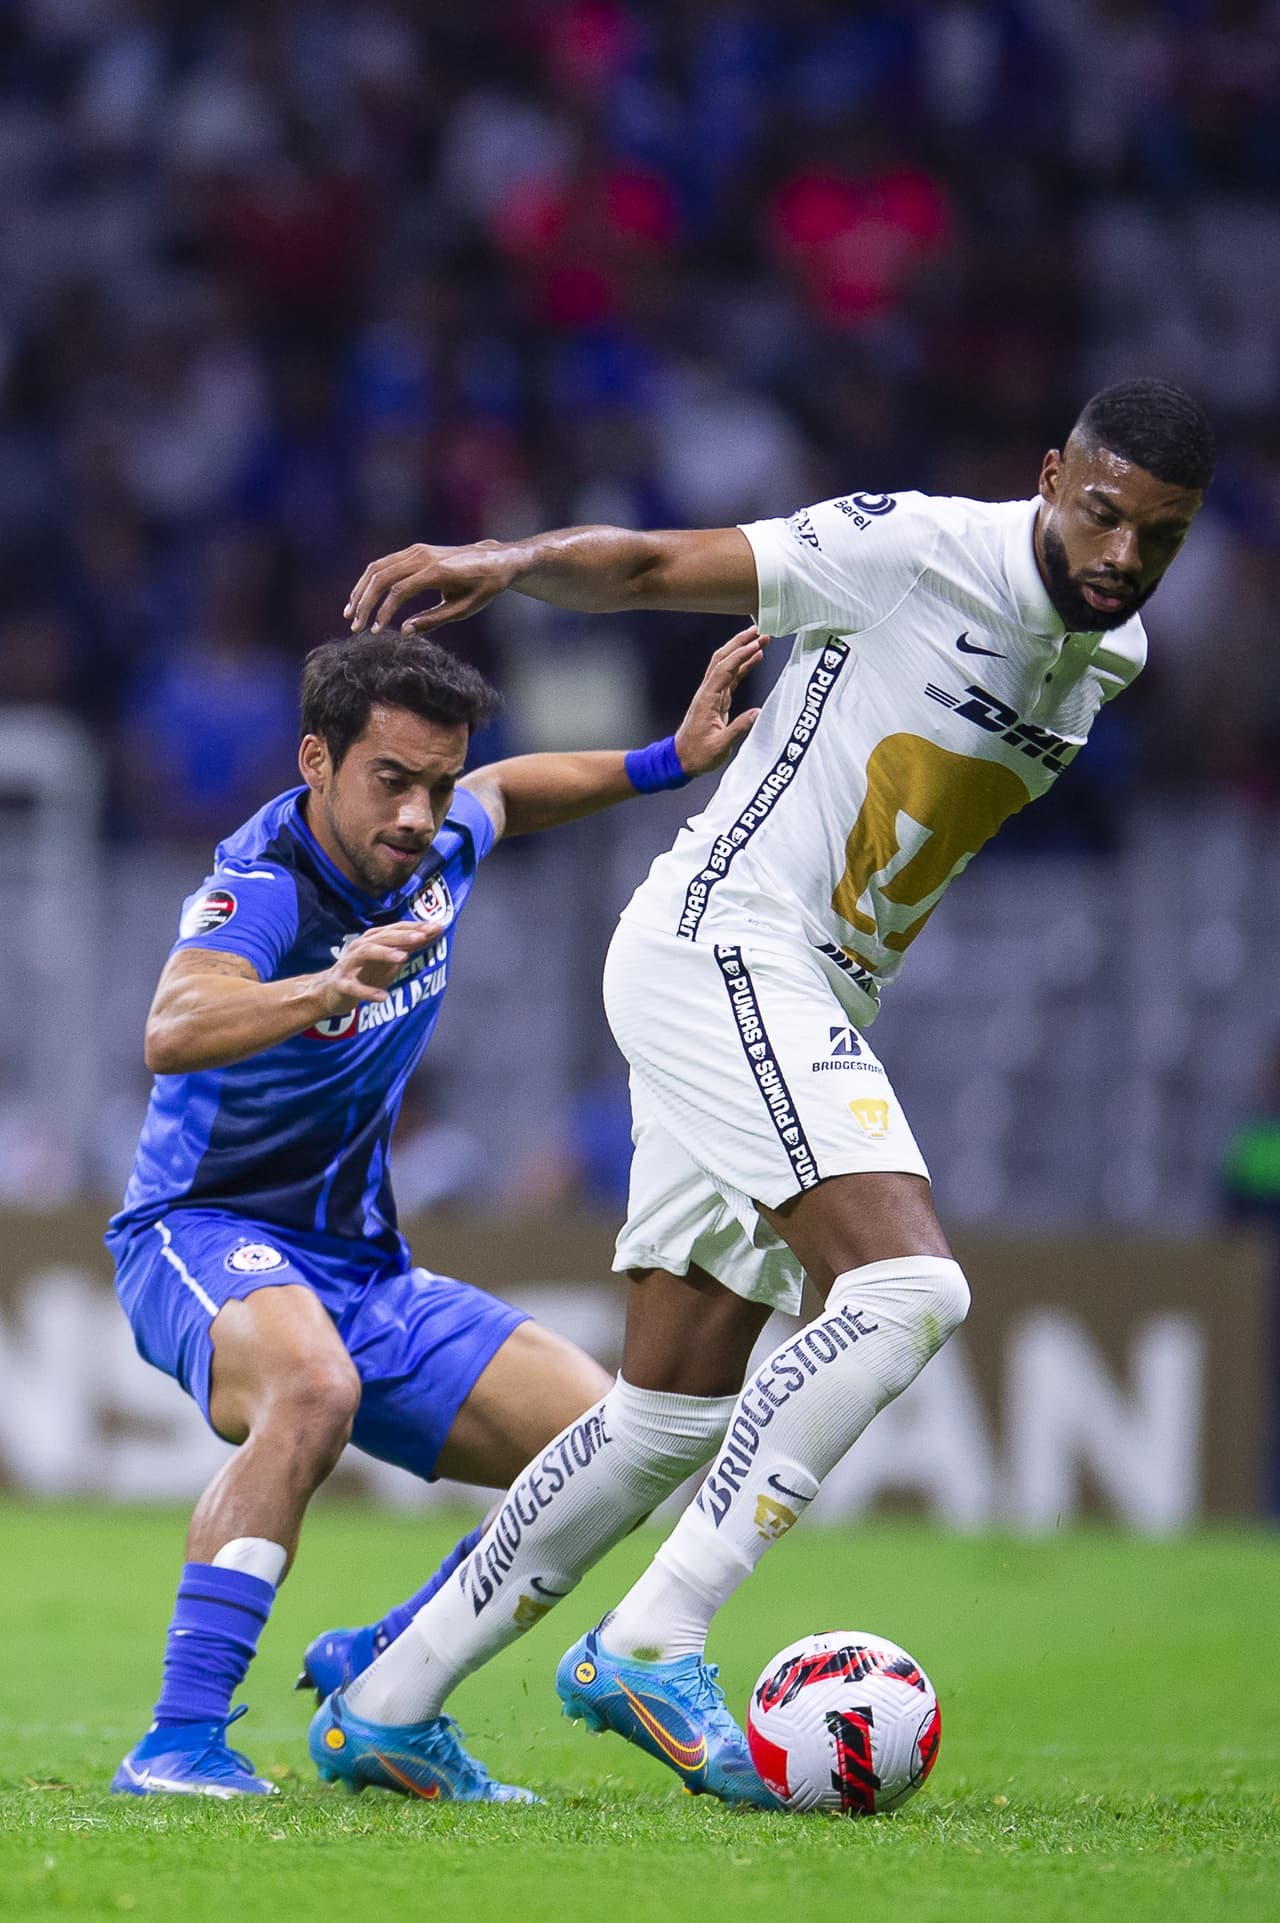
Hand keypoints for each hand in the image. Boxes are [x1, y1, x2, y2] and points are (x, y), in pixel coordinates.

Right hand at [318, 922, 443, 1013]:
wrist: (331, 991)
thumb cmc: (364, 972)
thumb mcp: (389, 958)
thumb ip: (410, 946)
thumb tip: (435, 931)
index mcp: (373, 939)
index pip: (396, 929)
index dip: (416, 927)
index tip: (437, 926)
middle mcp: (360, 947)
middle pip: (382, 937)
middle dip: (402, 936)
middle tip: (422, 936)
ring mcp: (349, 964)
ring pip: (365, 952)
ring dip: (384, 954)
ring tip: (403, 957)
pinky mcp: (342, 984)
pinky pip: (354, 987)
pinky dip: (368, 992)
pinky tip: (383, 997)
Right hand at [345, 539, 514, 634]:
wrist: (495, 560)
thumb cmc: (483, 588)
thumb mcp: (463, 609)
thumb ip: (433, 620)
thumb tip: (403, 632)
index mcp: (437, 572)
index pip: (399, 591)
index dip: (383, 612)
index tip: (375, 632)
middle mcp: (423, 557)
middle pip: (382, 577)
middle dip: (364, 603)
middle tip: (355, 627)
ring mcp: (417, 551)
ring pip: (377, 568)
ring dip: (361, 590)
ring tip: (350, 614)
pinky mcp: (414, 551)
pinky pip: (384, 564)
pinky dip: (370, 581)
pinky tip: (362, 599)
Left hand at [673, 626, 768, 777]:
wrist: (681, 759)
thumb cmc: (697, 754)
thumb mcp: (719, 746)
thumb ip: (738, 729)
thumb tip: (757, 714)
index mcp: (707, 699)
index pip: (725, 669)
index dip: (741, 655)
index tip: (757, 644)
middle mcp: (708, 692)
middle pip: (723, 659)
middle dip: (740, 642)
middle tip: (758, 630)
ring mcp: (712, 694)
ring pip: (726, 664)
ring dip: (742, 650)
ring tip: (760, 639)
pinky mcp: (718, 699)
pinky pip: (731, 677)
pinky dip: (743, 666)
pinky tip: (755, 658)